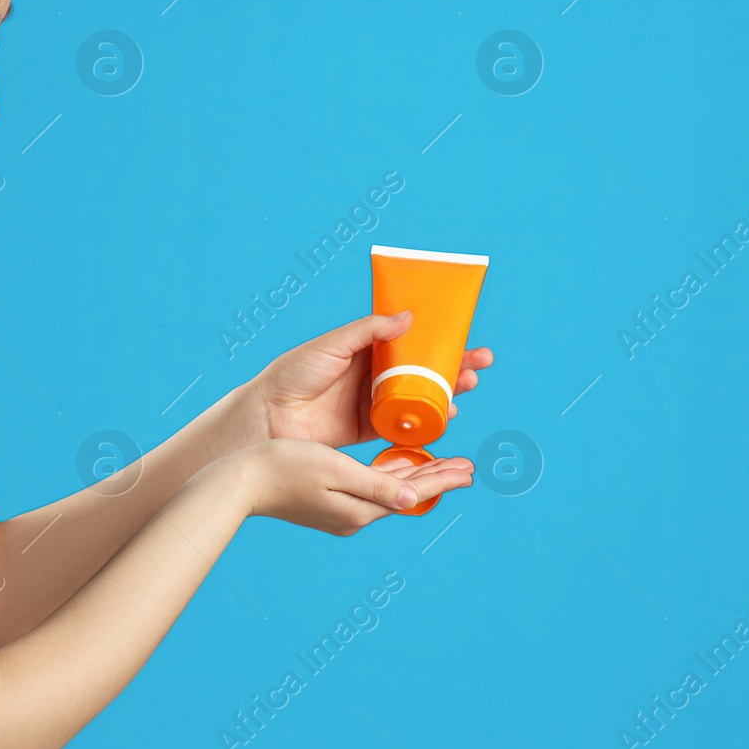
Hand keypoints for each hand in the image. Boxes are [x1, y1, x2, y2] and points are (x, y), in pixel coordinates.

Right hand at [235, 438, 474, 534]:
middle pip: (405, 494)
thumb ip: (375, 486)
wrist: (241, 480)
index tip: (470, 470)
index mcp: (359, 510)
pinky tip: (397, 467)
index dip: (442, 479)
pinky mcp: (329, 503)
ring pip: (389, 491)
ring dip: (415, 477)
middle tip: (466, 466)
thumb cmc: (285, 467)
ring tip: (440, 465)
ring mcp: (341, 512)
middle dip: (436, 478)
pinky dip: (391, 477)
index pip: (412, 494)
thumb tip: (412, 502)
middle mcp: (354, 515)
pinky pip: (371, 489)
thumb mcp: (335, 470)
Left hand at [246, 312, 494, 448]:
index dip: (438, 340)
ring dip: (446, 393)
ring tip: (468, 387)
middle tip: (480, 363)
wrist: (268, 418)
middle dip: (453, 366)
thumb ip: (370, 331)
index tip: (466, 337)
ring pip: (418, 397)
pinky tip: (445, 417)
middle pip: (421, 370)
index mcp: (363, 350)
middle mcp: (371, 376)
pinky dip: (426, 422)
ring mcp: (371, 403)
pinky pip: (403, 426)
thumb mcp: (332, 344)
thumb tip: (409, 318)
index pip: (409, 341)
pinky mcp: (367, 430)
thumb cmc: (293, 374)